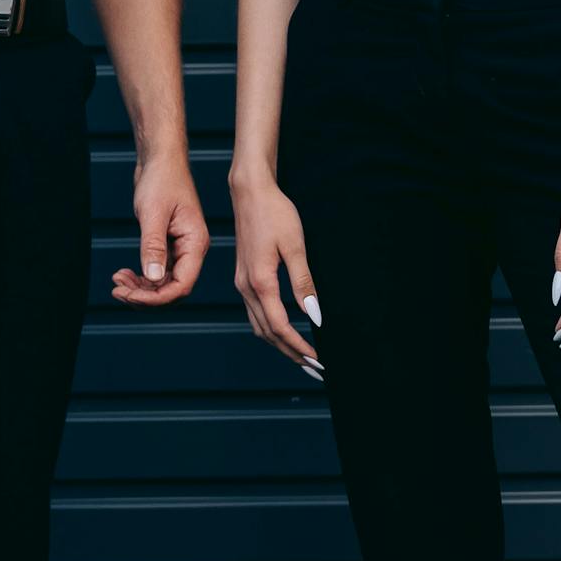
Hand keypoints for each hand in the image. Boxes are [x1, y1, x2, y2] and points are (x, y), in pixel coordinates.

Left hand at [111, 153, 208, 306]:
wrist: (160, 160)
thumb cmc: (161, 179)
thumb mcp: (153, 214)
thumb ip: (153, 246)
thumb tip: (151, 278)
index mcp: (195, 243)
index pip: (182, 285)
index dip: (156, 297)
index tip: (130, 296)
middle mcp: (191, 249)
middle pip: (172, 289)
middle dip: (145, 296)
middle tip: (117, 291)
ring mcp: (180, 248)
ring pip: (163, 282)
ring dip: (140, 288)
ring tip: (117, 282)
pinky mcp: (169, 245)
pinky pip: (157, 271)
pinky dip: (141, 277)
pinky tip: (124, 274)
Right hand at [231, 170, 322, 372]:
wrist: (250, 191)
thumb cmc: (274, 213)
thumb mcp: (295, 246)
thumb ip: (303, 282)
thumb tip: (314, 314)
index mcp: (260, 282)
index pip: (280, 326)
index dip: (299, 346)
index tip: (319, 359)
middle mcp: (246, 287)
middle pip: (267, 333)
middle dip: (291, 353)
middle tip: (315, 368)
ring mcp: (242, 283)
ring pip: (259, 325)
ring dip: (280, 344)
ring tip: (302, 356)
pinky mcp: (244, 277)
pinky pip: (255, 313)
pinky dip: (270, 328)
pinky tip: (283, 331)